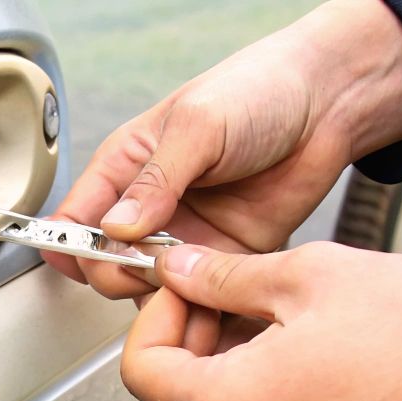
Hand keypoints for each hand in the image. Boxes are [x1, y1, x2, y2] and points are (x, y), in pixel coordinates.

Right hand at [46, 0, 401, 301]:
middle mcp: (150, 208)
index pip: (76, 218)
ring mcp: (186, 238)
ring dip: (160, 297)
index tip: (91, 256)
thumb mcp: (197, 126)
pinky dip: (199, 308)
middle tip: (150, 264)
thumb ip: (155, 181)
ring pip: (148, 290)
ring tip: (182, 285)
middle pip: (106, 264)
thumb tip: (116, 227)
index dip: (73, 245)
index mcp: (126, 168)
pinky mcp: (224, 259)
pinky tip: (206, 301)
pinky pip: (199, 297)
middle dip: (120, 273)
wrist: (329, 105)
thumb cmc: (259, 91)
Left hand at [123, 242, 401, 400]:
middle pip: (184, 394)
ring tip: (304, 318)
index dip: (158, 316)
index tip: (191, 286)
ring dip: (244, 364)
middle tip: (249, 289)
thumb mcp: (316, 276)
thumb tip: (181, 269)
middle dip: (203, 336)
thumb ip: (229, 277)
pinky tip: (332, 356)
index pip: (142, 370)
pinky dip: (280, 396)